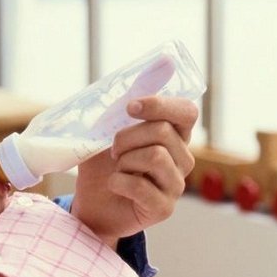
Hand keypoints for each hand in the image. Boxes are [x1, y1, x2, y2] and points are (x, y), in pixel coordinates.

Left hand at [71, 96, 196, 245]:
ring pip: (155, 156)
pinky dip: (117, 182)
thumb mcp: (104, 135)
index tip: (130, 108)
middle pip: (162, 131)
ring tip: (116, 170)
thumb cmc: (101, 169)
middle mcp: (182, 159)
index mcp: (173, 137)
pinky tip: (114, 186)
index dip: (160, 105)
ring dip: (124, 161)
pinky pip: (140, 186)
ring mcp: (176, 185)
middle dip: (127, 137)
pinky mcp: (164, 208)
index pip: (186, 112)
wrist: (90, 207)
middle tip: (112, 151)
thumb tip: (151, 68)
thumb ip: (122, 108)